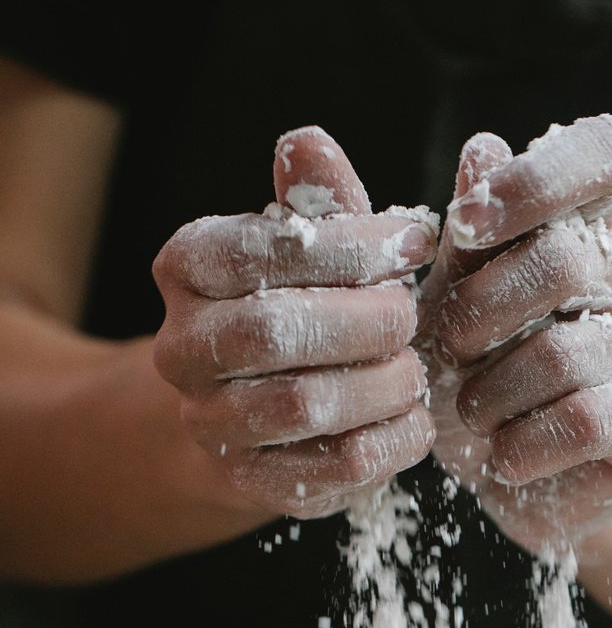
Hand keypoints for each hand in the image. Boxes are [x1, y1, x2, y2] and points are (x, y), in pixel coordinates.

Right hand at [152, 125, 438, 518]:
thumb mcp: (311, 245)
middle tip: (410, 316)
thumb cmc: (300, 306)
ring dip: (381, 383)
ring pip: (305, 405)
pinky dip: (392, 439)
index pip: (266, 248)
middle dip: (365, 320)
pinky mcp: (254, 483)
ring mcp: (211, 423)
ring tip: (413, 369)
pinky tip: (412, 418)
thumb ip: (318, 203)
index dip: (353, 246)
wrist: (255, 415)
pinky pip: (336, 466)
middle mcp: (182, 347)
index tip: (413, 243)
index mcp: (188, 267)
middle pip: (275, 331)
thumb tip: (307, 144)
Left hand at [417, 115, 611, 555]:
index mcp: (586, 227)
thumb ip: (465, 240)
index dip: (538, 179)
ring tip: (473, 414)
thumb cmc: (480, 380)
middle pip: (565, 260)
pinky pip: (588, 420)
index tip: (468, 224)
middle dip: (481, 311)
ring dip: (493, 393)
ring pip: (566, 353)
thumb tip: (484, 149)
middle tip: (449, 350)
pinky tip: (505, 457)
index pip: (602, 154)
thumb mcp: (449, 307)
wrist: (519, 483)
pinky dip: (526, 444)